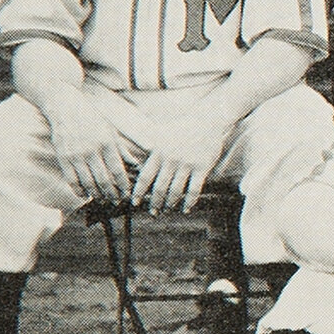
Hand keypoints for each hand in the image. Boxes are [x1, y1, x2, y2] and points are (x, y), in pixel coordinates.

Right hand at [43, 86, 138, 207]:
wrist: (66, 107)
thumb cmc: (92, 119)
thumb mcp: (111, 131)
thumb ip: (122, 149)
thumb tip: (136, 165)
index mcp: (107, 143)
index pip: (117, 171)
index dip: (123, 186)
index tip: (127, 193)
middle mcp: (92, 150)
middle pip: (104, 180)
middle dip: (112, 194)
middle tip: (117, 201)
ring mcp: (76, 155)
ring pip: (88, 182)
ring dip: (97, 194)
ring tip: (103, 199)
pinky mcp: (63, 158)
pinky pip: (72, 180)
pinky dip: (79, 190)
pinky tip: (85, 195)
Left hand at [127, 95, 237, 213]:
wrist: (207, 120)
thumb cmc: (181, 127)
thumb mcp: (159, 132)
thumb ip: (145, 144)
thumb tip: (127, 154)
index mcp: (158, 152)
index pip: (144, 177)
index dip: (138, 192)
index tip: (134, 203)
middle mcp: (170, 159)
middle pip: (159, 188)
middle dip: (154, 203)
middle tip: (153, 213)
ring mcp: (187, 164)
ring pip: (175, 191)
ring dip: (170, 204)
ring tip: (167, 210)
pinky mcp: (202, 167)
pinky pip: (194, 189)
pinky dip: (189, 202)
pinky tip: (186, 209)